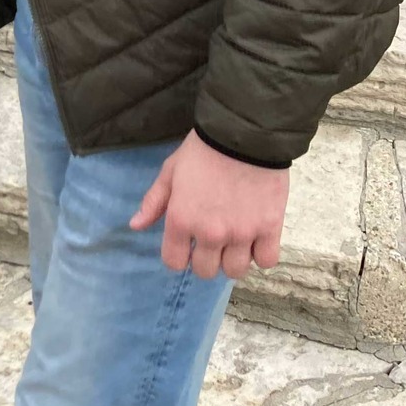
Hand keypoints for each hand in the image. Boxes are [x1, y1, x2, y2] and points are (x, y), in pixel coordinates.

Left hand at [131, 132, 288, 281]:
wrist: (244, 134)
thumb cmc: (203, 150)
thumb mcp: (170, 171)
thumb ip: (154, 202)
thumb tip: (135, 226)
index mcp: (182, 220)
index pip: (174, 262)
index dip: (178, 255)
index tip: (186, 245)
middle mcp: (210, 233)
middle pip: (205, 271)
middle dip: (205, 258)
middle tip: (212, 240)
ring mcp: (242, 233)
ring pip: (235, 271)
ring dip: (232, 259)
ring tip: (235, 240)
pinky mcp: (270, 228)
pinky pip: (266, 261)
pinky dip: (261, 254)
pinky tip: (256, 239)